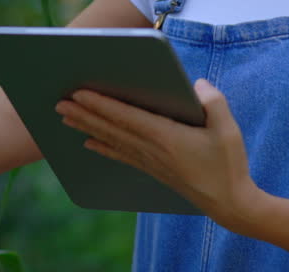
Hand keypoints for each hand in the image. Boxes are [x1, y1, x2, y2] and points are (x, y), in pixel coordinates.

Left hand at [56, 79, 260, 226]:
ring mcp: (150, 161)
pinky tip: (89, 143)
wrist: (229, 202)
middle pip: (111, 128)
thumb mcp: (227, 128)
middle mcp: (152, 150)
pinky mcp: (153, 169)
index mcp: (167, 137)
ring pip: (112, 140)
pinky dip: (103, 147)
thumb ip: (213, 101)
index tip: (80, 93)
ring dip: (87, 127)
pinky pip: (121, 155)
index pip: (126, 117)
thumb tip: (196, 85)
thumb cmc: (228, 164)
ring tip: (66, 116)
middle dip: (84, 113)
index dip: (101, 104)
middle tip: (60, 101)